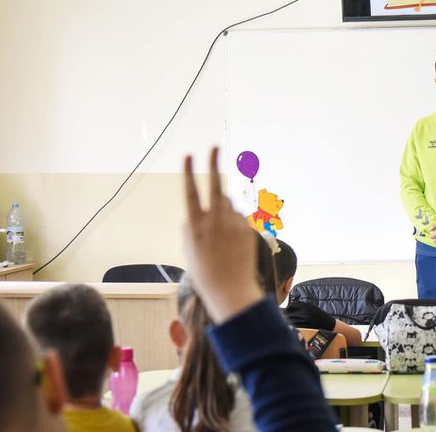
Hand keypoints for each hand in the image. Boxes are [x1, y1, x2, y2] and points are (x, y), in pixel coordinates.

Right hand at [183, 147, 262, 322]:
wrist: (229, 288)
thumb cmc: (204, 270)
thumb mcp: (189, 247)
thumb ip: (194, 223)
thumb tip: (205, 207)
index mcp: (195, 225)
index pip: (190, 192)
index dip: (188, 172)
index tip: (188, 154)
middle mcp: (215, 221)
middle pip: (214, 185)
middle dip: (213, 163)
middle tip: (215, 146)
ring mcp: (233, 223)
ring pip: (227, 204)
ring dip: (222, 210)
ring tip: (220, 235)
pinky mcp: (247, 228)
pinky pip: (238, 218)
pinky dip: (233, 224)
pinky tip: (231, 242)